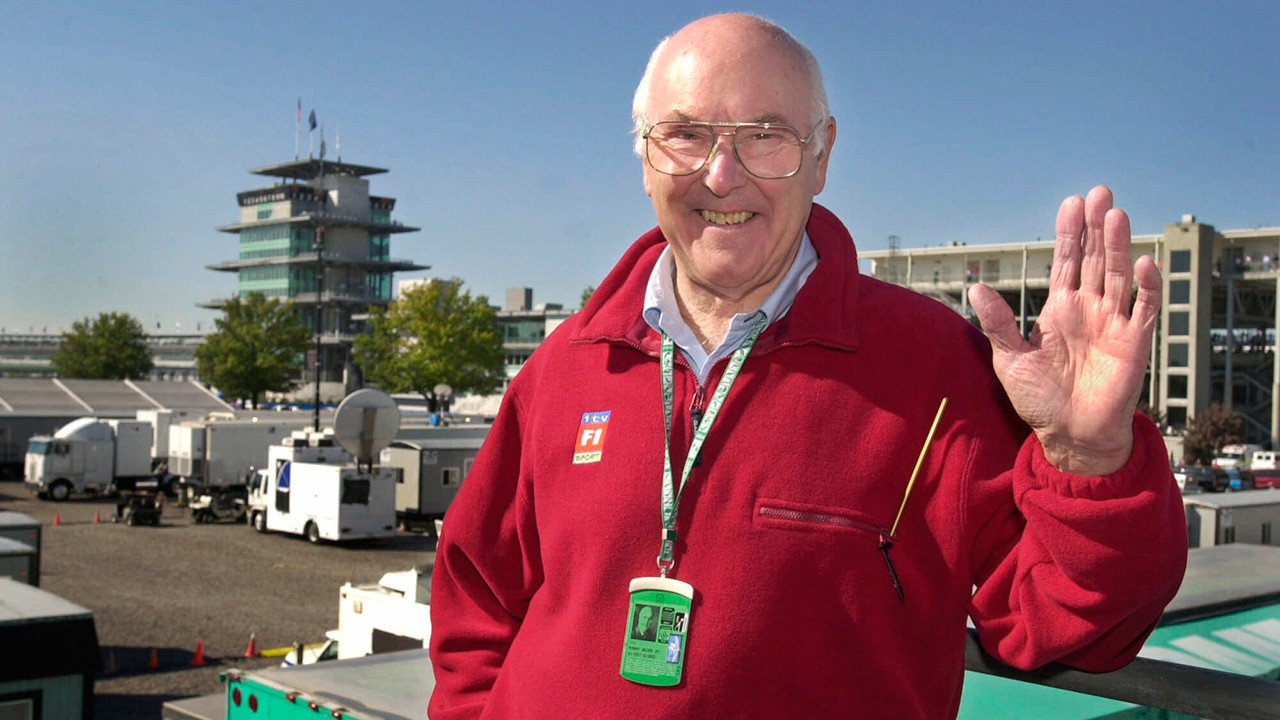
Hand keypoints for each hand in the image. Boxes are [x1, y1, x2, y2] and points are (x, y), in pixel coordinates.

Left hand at [968, 186, 1160, 475]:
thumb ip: (998, 324)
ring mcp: (1113, 323)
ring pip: (1118, 276)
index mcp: (1059, 308)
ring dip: (1118, 246)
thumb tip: (976, 288)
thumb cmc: (1039, 399)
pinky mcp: (1134, 343)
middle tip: (1099, 193)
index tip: (1070, 203)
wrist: (1069, 436)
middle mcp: (1089, 309)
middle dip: (1096, 227)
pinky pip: (1144, 310)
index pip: (1067, 262)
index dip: (1069, 233)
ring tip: (1115, 215)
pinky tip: (1143, 262)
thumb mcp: (1010, 359)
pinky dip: (1146, 287)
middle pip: (1095, 260)